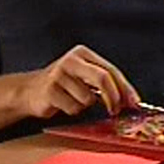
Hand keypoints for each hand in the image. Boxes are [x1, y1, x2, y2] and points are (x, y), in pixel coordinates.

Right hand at [21, 45, 139, 117]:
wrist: (29, 90)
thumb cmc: (64, 84)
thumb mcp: (84, 76)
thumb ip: (105, 82)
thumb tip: (131, 99)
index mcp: (83, 54)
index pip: (111, 70)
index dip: (125, 87)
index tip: (134, 102)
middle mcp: (71, 60)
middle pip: (102, 78)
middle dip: (113, 97)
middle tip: (116, 110)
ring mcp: (59, 74)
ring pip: (87, 98)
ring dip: (85, 105)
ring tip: (73, 100)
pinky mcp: (50, 91)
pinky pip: (73, 108)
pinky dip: (73, 110)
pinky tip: (63, 103)